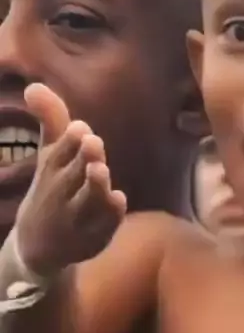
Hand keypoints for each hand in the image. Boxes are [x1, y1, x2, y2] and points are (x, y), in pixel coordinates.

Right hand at [15, 84, 125, 276]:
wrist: (37, 246)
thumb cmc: (51, 189)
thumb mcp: (49, 156)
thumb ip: (51, 121)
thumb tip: (34, 86)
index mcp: (51, 171)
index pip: (58, 153)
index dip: (69, 141)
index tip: (80, 128)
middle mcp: (61, 194)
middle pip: (72, 175)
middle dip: (82, 159)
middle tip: (93, 142)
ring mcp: (77, 218)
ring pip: (87, 202)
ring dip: (94, 186)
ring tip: (101, 170)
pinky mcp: (93, 238)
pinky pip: (104, 228)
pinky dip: (110, 216)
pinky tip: (120, 200)